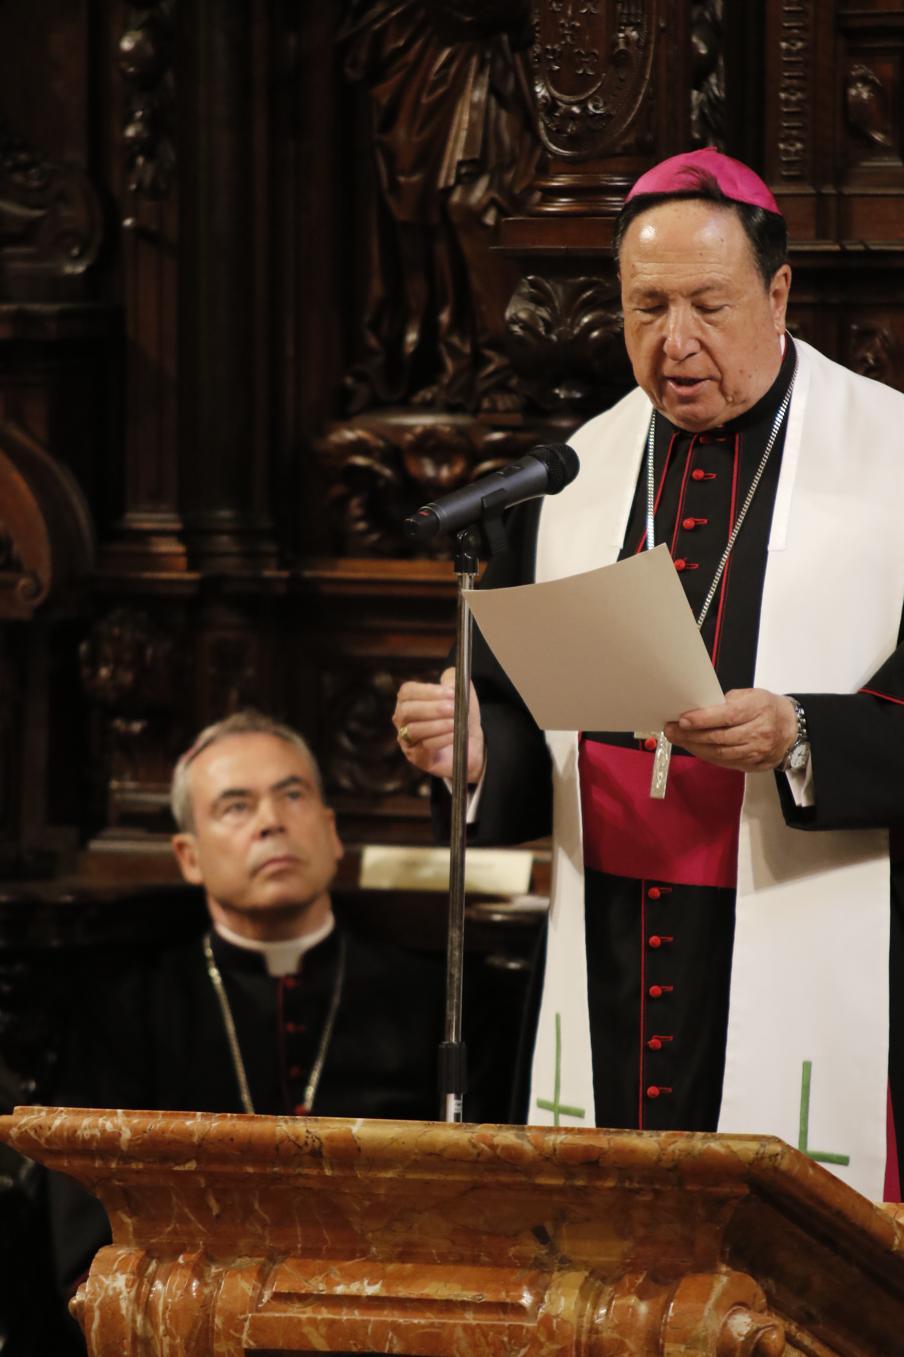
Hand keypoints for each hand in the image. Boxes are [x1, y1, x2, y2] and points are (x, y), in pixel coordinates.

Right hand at [392, 667, 485, 781]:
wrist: (472, 742)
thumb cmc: (460, 714)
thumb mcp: (460, 692)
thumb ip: (453, 680)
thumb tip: (448, 682)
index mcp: (409, 701)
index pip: (407, 692)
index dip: (428, 691)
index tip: (450, 693)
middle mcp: (403, 721)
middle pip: (406, 711)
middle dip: (431, 708)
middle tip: (453, 708)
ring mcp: (408, 740)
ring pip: (414, 730)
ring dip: (437, 724)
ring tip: (455, 722)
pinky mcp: (418, 758)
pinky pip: (424, 747)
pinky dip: (441, 739)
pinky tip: (454, 734)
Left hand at [663, 688, 797, 773]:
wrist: (791, 728)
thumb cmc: (765, 707)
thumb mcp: (749, 695)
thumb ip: (725, 702)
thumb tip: (696, 709)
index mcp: (758, 708)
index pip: (727, 716)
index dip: (703, 719)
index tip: (682, 719)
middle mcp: (760, 732)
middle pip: (720, 737)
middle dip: (691, 735)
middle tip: (672, 730)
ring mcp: (758, 751)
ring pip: (720, 753)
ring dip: (695, 747)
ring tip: (678, 739)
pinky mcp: (754, 764)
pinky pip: (725, 763)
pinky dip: (707, 756)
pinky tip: (694, 748)